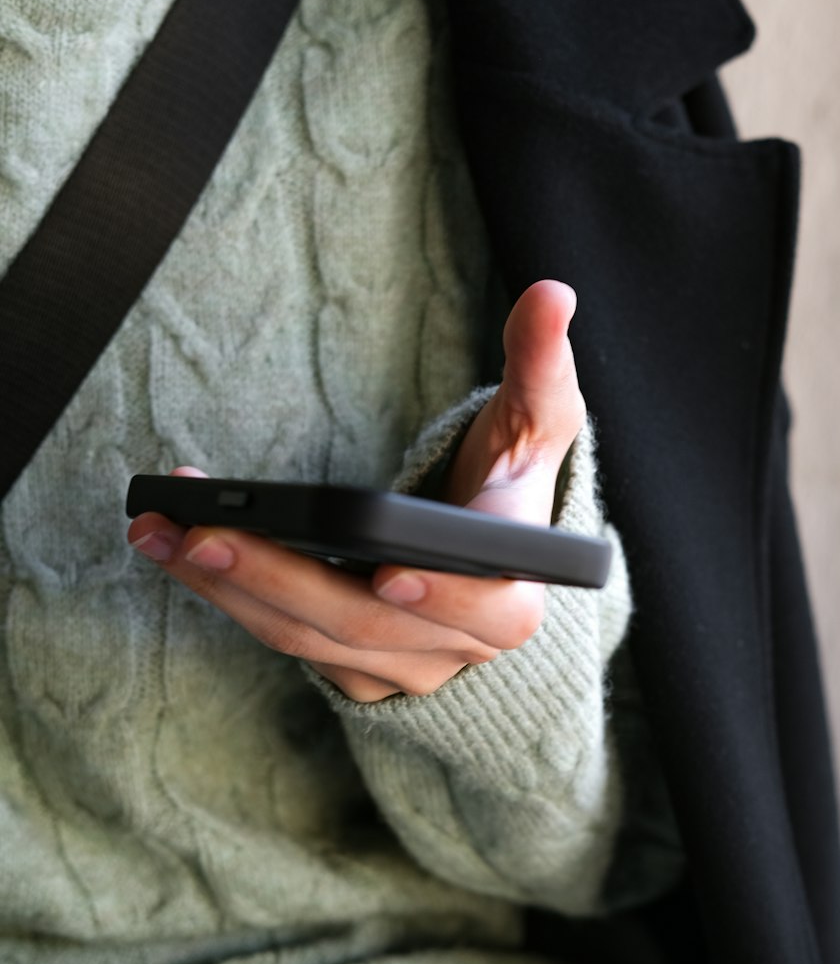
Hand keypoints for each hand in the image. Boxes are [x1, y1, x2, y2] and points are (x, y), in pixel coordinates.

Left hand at [127, 281, 585, 702]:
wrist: (482, 556)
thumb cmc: (506, 482)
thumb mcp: (532, 423)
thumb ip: (540, 364)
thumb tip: (553, 293)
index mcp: (513, 599)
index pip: (488, 609)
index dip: (443, 597)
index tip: (392, 573)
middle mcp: (455, 650)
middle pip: (365, 626)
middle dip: (281, 581)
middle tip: (209, 536)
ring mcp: (398, 668)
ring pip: (308, 639)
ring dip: (229, 588)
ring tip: (163, 532)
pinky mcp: (348, 670)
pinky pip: (282, 641)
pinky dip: (227, 595)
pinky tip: (177, 547)